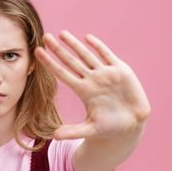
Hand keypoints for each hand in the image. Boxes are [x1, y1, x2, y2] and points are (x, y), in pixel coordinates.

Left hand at [34, 30, 150, 139]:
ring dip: (75, 44)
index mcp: (84, 91)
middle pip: (71, 61)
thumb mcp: (91, 130)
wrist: (133, 123)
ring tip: (62, 34)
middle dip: (59, 49)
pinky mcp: (120, 70)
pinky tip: (88, 38)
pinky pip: (107, 55)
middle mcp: (92, 79)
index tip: (37, 53)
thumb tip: (54, 136)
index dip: (50, 63)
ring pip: (87, 55)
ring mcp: (105, 73)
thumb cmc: (111, 127)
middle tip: (45, 37)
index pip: (63, 74)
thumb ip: (73, 131)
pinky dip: (98, 46)